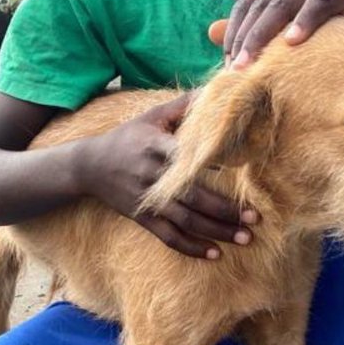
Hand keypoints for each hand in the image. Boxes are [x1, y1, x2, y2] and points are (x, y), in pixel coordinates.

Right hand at [77, 94, 256, 258]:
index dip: (214, 167)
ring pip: (186, 222)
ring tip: (244, 239)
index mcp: (158, 148)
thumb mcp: (153, 117)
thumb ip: (184, 105)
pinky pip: (169, 237)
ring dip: (216, 232)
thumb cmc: (129, 137)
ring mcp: (148, 202)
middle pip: (194, 198)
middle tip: (254, 219)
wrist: (89, 166)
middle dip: (225, 211)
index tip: (244, 173)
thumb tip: (216, 90)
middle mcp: (153, 177)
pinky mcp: (143, 219)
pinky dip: (191, 248)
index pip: (188, 160)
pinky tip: (214, 254)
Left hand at [217, 0, 343, 67]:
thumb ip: (253, 27)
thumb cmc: (331, 26)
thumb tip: (209, 32)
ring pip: (284, 5)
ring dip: (266, 36)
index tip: (226, 67)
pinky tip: (293, 42)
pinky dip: (305, 22)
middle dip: (246, 41)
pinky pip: (319, 3)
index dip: (234, 36)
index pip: (247, 6)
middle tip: (235, 71)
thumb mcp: (288, 26)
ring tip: (254, 64)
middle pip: (262, 7)